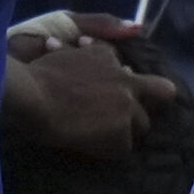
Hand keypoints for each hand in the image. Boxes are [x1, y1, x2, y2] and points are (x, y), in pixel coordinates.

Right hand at [5, 29, 181, 157]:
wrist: (32, 96)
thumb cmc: (37, 75)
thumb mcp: (62, 53)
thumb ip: (80, 54)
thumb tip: (77, 44)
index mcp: (107, 56)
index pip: (129, 70)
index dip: (125, 82)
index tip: (116, 92)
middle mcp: (125, 78)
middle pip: (161, 92)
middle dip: (146, 104)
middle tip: (129, 117)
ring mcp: (126, 105)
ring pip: (143, 124)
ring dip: (128, 130)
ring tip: (106, 139)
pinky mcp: (122, 131)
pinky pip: (124, 147)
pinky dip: (110, 150)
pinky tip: (93, 150)